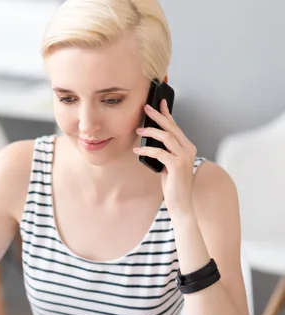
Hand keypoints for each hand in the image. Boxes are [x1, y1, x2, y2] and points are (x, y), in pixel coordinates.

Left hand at [133, 100, 196, 215]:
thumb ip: (164, 151)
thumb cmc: (173, 183)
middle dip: (158, 116)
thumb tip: (149, 140)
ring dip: (151, 131)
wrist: (180, 201)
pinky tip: (137, 149)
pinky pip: (159, 152)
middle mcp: (188, 149)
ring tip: (138, 130)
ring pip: (166, 137)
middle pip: (171, 127)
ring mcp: (184, 156)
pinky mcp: (177, 165)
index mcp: (187, 146)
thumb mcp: (168, 163)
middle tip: (145, 107)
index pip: (176, 126)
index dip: (167, 113)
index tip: (159, 102)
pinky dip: (147, 149)